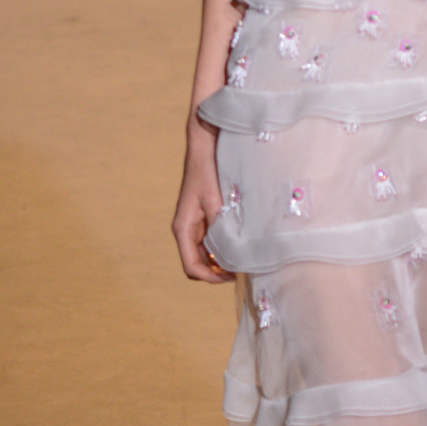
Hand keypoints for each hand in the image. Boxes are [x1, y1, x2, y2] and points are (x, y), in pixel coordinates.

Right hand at [171, 124, 229, 282]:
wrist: (204, 147)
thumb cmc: (206, 171)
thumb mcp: (216, 199)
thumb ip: (222, 226)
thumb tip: (235, 251)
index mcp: (183, 228)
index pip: (191, 267)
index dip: (210, 278)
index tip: (232, 277)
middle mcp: (186, 230)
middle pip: (198, 264)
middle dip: (217, 272)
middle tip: (243, 271)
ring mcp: (194, 225)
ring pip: (205, 254)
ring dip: (221, 261)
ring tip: (244, 260)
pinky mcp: (203, 218)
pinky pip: (211, 241)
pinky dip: (223, 247)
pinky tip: (240, 244)